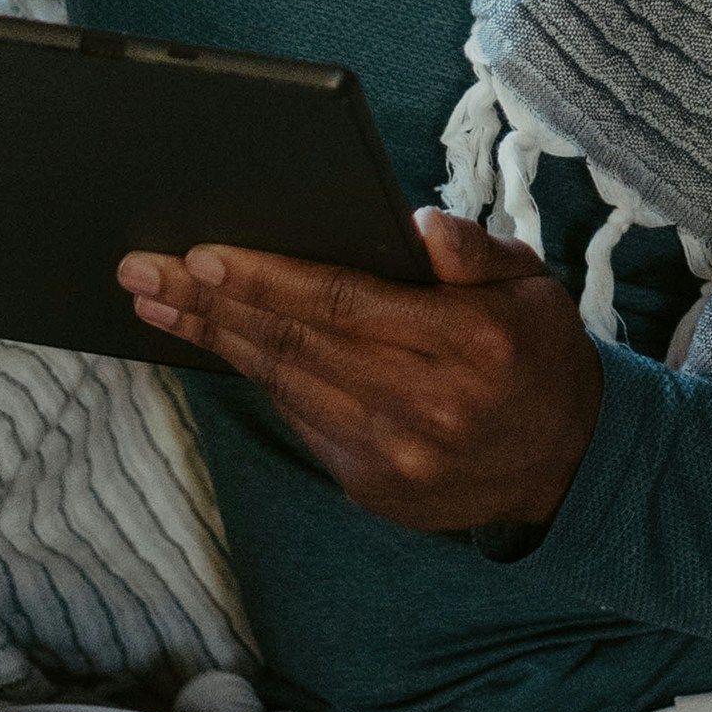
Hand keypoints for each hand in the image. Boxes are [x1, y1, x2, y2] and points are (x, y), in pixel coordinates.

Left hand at [124, 213, 603, 535]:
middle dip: (210, 303)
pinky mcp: (375, 486)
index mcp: (468, 342)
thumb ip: (474, 252)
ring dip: (215, 340)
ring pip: (285, 384)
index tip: (201, 255)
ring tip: (158, 304)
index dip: (265, 279)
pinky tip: (220, 345)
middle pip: (295, 344)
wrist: (569, 463)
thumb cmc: (539, 353)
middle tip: (143, 272)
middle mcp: (427, 404)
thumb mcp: (532, 284)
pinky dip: (259, 379)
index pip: (343, 302)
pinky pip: (302, 421)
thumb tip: (414, 225)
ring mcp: (396, 456)